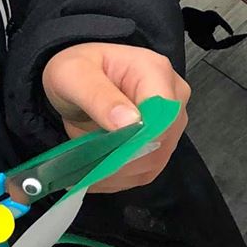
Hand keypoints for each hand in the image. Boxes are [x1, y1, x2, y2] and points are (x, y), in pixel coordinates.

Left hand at [41, 42, 190, 192]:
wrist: (79, 81)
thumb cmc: (77, 71)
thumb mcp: (73, 75)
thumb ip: (99, 96)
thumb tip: (130, 122)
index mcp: (155, 71)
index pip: (163, 114)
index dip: (137, 137)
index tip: (105, 147)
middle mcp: (172, 97)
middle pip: (160, 141)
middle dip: (121, 156)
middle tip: (87, 157)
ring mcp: (171, 124)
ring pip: (153, 161)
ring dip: (117, 169)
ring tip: (88, 161)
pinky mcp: (161, 145)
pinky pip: (145, 171)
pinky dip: (118, 175)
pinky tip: (98, 167)